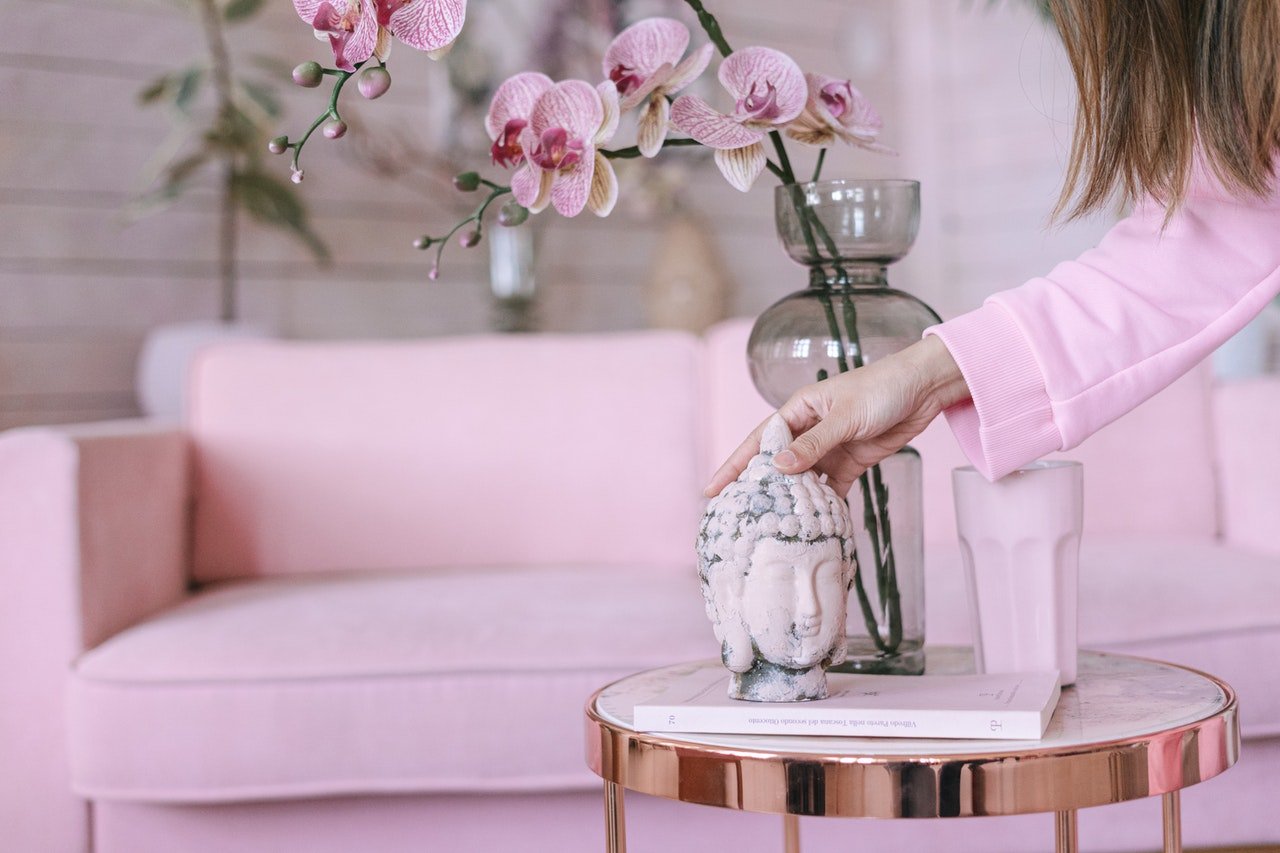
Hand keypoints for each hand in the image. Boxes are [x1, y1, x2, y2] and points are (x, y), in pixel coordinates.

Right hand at [704, 336, 969, 497]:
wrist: (924, 389)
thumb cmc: (882, 389)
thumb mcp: (845, 416)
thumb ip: (814, 444)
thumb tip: (779, 468)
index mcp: (800, 410)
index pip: (760, 440)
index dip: (734, 464)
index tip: (712, 490)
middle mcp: (810, 429)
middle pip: (777, 463)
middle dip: (759, 488)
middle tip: (738, 518)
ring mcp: (830, 447)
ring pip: (804, 479)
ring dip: (794, 500)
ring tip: (774, 527)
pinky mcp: (852, 461)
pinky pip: (831, 487)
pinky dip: (825, 504)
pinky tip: (817, 523)